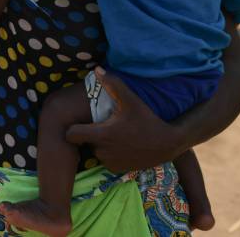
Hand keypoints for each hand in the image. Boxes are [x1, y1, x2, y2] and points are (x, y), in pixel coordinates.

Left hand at [65, 68, 183, 171]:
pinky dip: (110, 154)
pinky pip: (105, 160)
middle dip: (92, 134)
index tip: (81, 123)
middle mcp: (102, 151)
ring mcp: (109, 162)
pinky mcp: (117, 169)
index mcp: (102, 134)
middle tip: (106, 125)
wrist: (168, 143)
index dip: (73, 129)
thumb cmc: (147, 119)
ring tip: (116, 134)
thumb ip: (112, 84)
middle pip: (85, 142)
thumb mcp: (130, 100)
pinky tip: (122, 145)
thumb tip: (96, 69)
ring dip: (101, 144)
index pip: (71, 135)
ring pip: (95, 151)